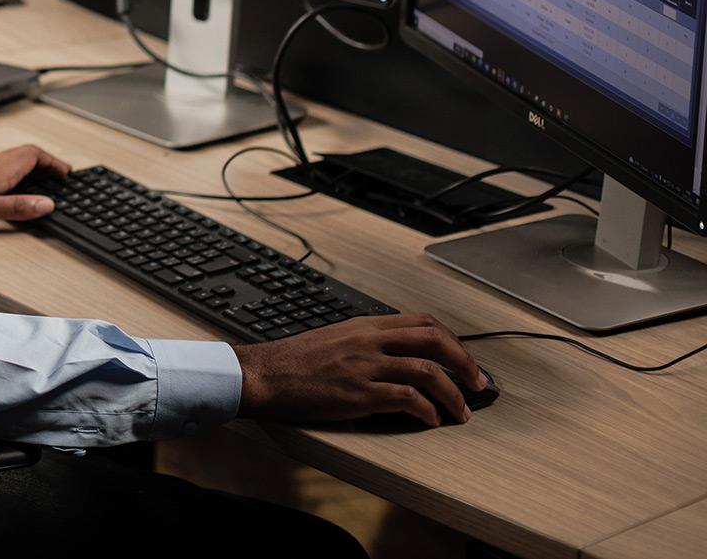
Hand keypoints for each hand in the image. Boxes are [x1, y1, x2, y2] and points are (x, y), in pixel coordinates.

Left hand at [0, 144, 70, 232]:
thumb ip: (16, 207)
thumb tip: (47, 204)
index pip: (34, 156)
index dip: (54, 162)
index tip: (68, 173)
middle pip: (26, 155)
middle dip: (47, 162)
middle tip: (61, 176)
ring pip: (14, 160)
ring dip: (33, 167)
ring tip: (44, 182)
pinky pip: (2, 168)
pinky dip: (17, 174)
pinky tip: (13, 188)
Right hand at [233, 313, 487, 427]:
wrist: (264, 375)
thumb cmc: (295, 361)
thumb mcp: (334, 338)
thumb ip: (367, 343)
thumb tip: (399, 359)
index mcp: (365, 325)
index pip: (422, 322)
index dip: (452, 341)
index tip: (464, 359)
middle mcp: (369, 340)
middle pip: (434, 340)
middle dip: (465, 363)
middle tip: (478, 383)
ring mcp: (365, 366)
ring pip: (427, 371)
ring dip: (453, 394)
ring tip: (462, 411)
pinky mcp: (358, 393)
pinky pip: (407, 399)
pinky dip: (427, 411)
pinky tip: (431, 421)